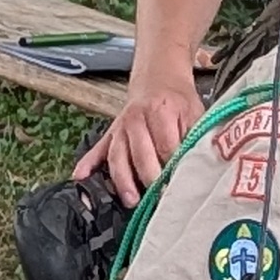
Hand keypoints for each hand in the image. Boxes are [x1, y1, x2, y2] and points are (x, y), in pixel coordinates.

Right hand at [77, 76, 198, 200]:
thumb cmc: (178, 101)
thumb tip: (199, 165)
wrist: (159, 80)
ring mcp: (121, 127)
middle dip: (149, 179)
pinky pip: (98, 150)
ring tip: (131, 200)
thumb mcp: (195, 113)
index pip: (166, 146)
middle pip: (141, 154)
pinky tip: (80, 177)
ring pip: (118, 156)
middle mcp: (136, 118)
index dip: (172, 168)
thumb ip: (196, 137)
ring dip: (122, 180)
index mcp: (160, 110)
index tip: (178, 186)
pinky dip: (88, 163)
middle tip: (158, 199)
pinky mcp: (111, 133)